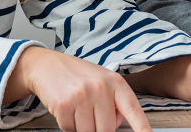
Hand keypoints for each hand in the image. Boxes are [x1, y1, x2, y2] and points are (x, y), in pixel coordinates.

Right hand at [4, 46, 150, 131]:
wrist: (46, 65)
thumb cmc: (76, 74)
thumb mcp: (102, 80)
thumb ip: (114, 101)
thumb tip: (117, 124)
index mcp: (115, 82)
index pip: (134, 110)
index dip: (143, 128)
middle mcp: (101, 87)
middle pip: (106, 129)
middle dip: (97, 127)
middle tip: (89, 111)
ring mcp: (82, 96)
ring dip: (80, 126)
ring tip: (77, 107)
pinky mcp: (64, 104)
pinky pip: (70, 130)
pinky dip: (67, 124)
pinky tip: (66, 108)